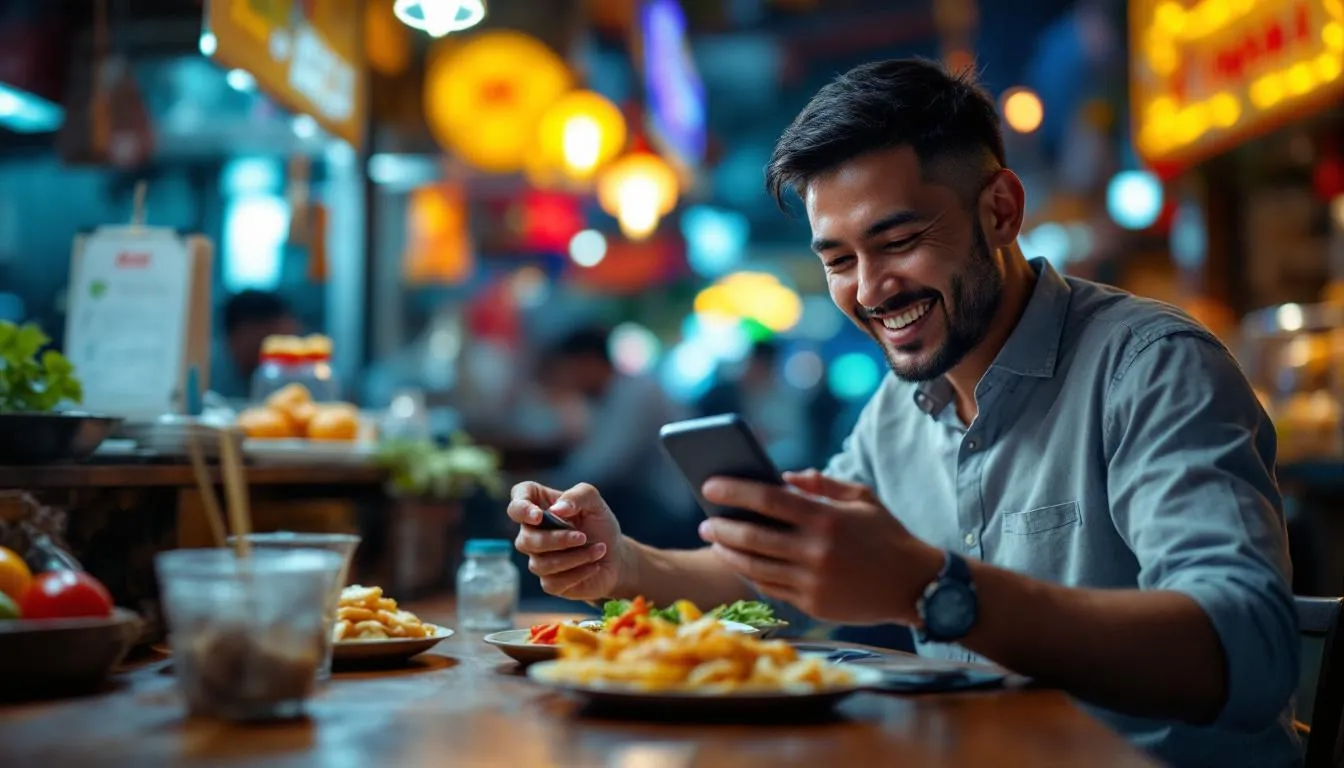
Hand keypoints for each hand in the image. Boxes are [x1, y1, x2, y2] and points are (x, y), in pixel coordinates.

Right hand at [507, 481, 628, 600]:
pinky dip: (578, 573)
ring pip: (540, 564)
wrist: (615, 555)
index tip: (539, 515)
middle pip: (525, 540)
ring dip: (574, 557)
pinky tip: (594, 565)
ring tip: (599, 549)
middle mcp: (532, 534)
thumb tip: (556, 510)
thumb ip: (578, 496)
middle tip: (583, 536)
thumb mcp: (595, 503)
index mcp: (538, 508)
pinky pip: (553, 582)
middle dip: (557, 539)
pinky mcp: (549, 582)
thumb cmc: (600, 525)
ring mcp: (538, 559)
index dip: (520, 508)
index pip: (516, 504)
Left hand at [697, 469, 942, 624]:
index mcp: (827, 518)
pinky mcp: (814, 605)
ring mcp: (813, 581)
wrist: (917, 584)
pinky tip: (740, 563)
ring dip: (730, 553)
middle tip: (704, 521)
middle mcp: (817, 551)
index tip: (709, 486)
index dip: (734, 491)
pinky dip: (751, 575)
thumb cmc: (887, 535)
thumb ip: (822, 484)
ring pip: (756, 567)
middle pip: (754, 537)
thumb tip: (782, 478)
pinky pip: (771, 589)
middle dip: (722, 527)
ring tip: (715, 541)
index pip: (768, 500)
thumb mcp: (862, 497)